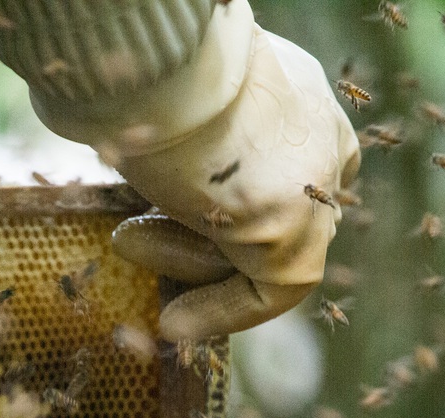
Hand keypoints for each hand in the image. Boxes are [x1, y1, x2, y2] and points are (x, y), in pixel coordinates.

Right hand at [0, 0, 359, 340]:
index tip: (194, 222)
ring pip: (269, 249)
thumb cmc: (149, 66)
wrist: (157, 65)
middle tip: (139, 245)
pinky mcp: (292, 234)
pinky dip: (220, 313)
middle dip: (212, 240)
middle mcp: (318, 140)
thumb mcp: (175, 90)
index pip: (289, 163)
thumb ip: (185, 128)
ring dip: (190, 260)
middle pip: (277, 212)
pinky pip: (267, 291)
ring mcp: (314, 189)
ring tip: (126, 246)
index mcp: (298, 95)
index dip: (240, 201)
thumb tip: (138, 145)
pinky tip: (175, 324)